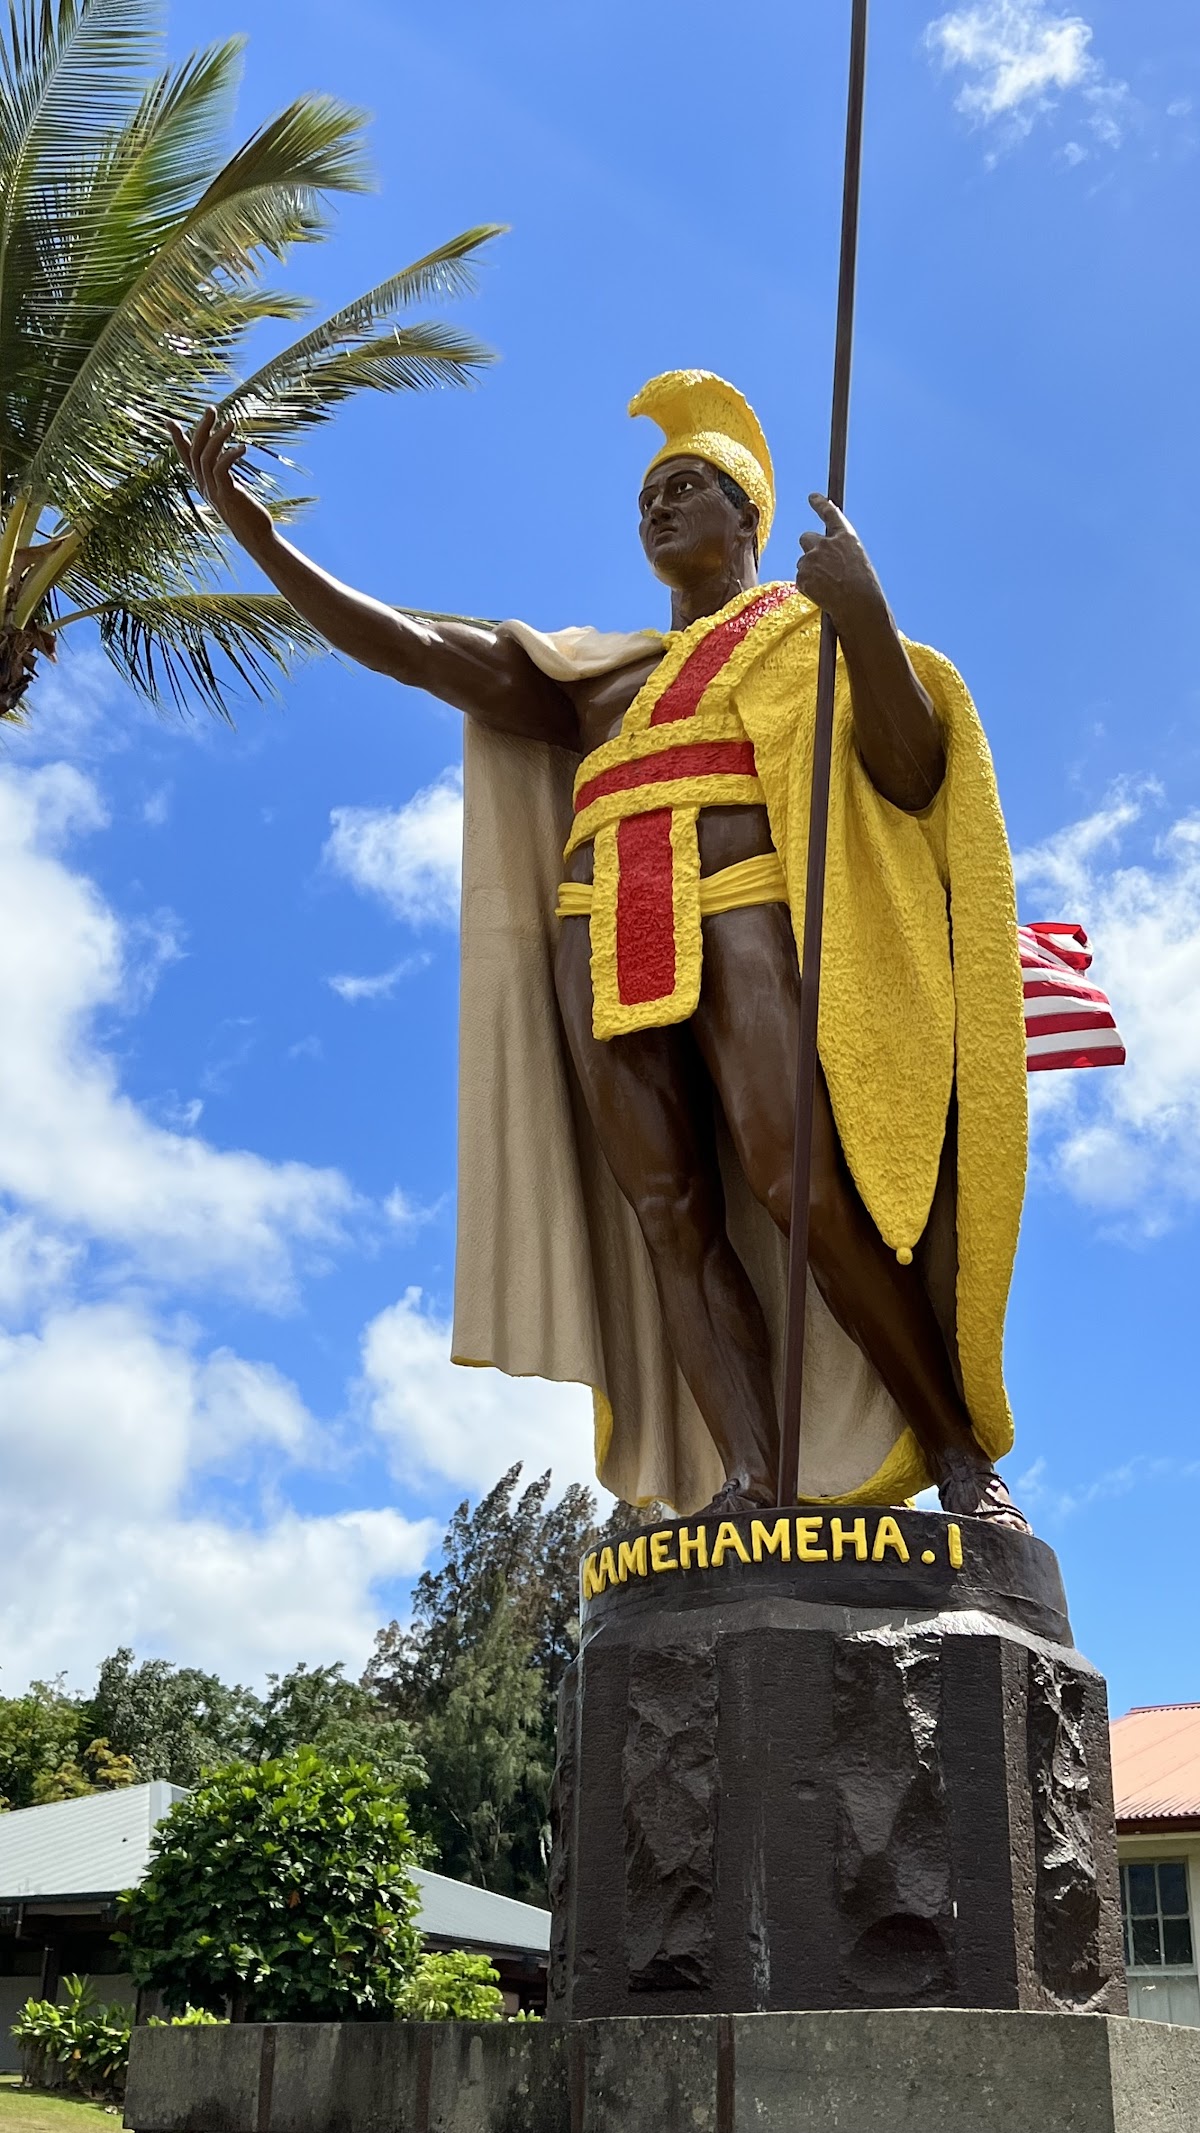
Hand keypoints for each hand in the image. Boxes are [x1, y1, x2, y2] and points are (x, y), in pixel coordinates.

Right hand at [166, 407, 274, 555]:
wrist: (256, 538)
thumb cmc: (247, 516)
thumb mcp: (231, 493)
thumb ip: (224, 479)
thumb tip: (224, 465)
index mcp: (203, 485)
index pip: (186, 459)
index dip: (178, 440)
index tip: (170, 422)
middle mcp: (204, 487)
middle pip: (195, 451)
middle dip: (202, 428)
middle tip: (212, 409)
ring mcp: (214, 491)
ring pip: (206, 458)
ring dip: (218, 437)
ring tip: (231, 422)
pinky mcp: (227, 494)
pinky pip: (221, 469)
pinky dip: (230, 455)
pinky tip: (242, 447)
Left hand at [794, 492, 887, 639]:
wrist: (858, 607)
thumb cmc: (864, 588)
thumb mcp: (858, 562)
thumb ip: (841, 552)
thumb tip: (829, 554)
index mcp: (845, 537)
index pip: (830, 513)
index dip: (820, 503)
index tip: (813, 497)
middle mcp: (826, 543)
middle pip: (806, 538)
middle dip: (809, 548)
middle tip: (817, 564)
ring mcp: (812, 559)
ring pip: (803, 562)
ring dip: (810, 571)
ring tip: (827, 587)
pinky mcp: (802, 576)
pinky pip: (801, 579)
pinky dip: (808, 586)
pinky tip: (822, 594)